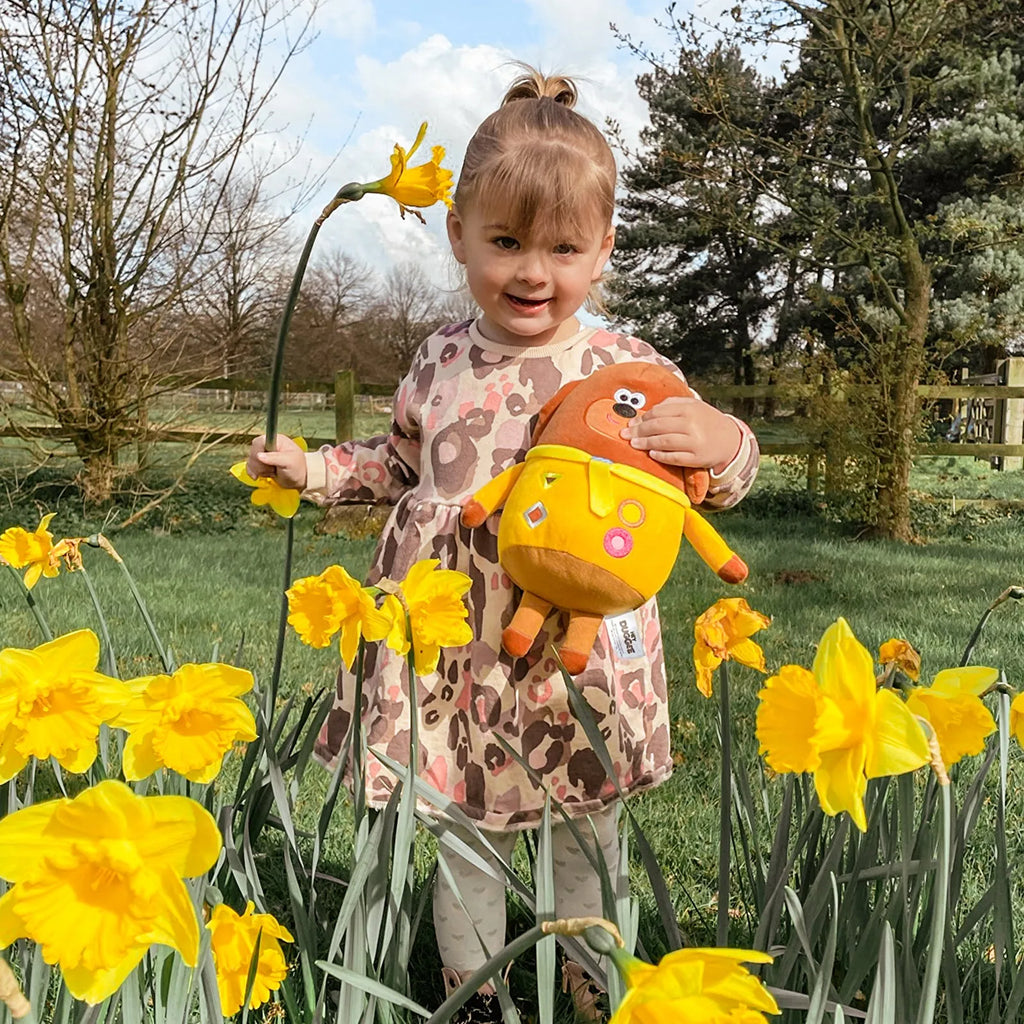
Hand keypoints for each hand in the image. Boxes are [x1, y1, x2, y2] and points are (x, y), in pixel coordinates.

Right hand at [246, 434, 307, 489]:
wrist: (299, 479)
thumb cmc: (298, 468)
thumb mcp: (289, 462)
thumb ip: (274, 458)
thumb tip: (259, 455)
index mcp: (276, 440)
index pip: (259, 442)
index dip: (258, 452)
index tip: (263, 461)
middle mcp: (268, 445)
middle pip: (253, 452)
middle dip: (260, 464)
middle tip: (272, 469)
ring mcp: (263, 454)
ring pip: (251, 460)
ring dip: (259, 470)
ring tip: (272, 472)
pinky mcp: (260, 463)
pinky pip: (249, 466)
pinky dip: (252, 472)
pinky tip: (258, 477)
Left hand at [620, 397, 741, 473]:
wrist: (730, 440)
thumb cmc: (706, 421)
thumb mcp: (693, 406)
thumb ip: (672, 404)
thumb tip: (646, 412)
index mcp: (689, 408)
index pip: (659, 412)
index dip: (642, 418)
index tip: (630, 423)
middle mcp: (691, 424)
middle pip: (658, 426)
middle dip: (638, 431)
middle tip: (624, 435)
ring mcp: (694, 442)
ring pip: (664, 441)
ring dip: (645, 443)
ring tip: (633, 444)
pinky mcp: (696, 458)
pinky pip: (675, 457)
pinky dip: (661, 455)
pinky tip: (651, 454)